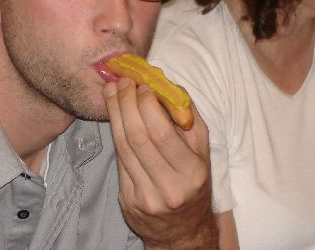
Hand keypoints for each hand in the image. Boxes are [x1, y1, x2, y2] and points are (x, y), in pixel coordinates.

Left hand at [104, 77, 217, 248]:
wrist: (183, 231)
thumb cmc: (194, 184)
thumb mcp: (202, 153)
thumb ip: (189, 120)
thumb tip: (167, 86)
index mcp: (192, 172)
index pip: (161, 132)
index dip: (147, 105)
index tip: (143, 86)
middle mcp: (169, 187)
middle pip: (137, 137)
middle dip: (126, 103)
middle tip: (122, 83)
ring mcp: (146, 196)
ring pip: (123, 147)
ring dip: (115, 113)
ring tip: (112, 92)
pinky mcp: (128, 200)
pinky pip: (119, 160)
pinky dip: (115, 133)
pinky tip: (114, 115)